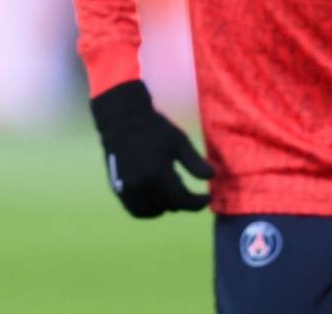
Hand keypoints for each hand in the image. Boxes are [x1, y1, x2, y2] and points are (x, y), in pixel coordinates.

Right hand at [91, 80, 211, 217]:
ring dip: (165, 204)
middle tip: (182, 184)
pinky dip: (148, 208)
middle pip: (170, 206)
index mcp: (159, 174)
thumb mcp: (179, 142)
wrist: (122, 120)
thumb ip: (195, 163)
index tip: (207, 198)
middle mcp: (142, 186)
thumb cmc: (154, 129)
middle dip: (182, 199)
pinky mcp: (118, 189)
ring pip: (154, 211)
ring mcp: (128, 190)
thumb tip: (213, 178)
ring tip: (168, 189)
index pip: (184, 201)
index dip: (199, 202)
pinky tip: (154, 196)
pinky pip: (137, 211)